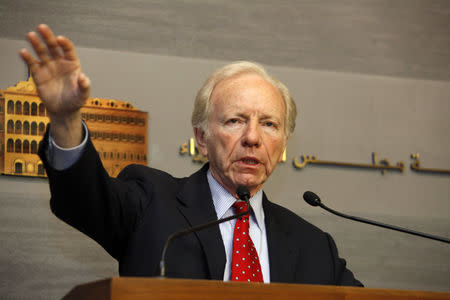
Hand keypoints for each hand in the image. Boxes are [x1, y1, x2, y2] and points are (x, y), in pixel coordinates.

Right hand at [20, 24, 88, 146]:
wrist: (63, 110)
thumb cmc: (75, 100)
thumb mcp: (83, 94)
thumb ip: (84, 85)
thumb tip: (83, 77)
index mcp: (72, 64)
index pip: (68, 50)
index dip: (64, 44)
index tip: (60, 39)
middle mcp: (60, 63)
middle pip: (53, 47)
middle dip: (48, 37)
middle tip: (42, 27)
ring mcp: (49, 68)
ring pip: (42, 52)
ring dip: (36, 44)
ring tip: (31, 35)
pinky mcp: (39, 75)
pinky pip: (33, 64)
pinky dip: (28, 58)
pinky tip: (23, 52)